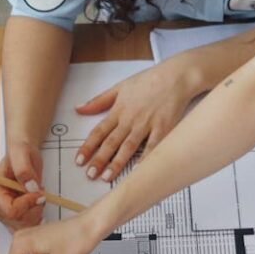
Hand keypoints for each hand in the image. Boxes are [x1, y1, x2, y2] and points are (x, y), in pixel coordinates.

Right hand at [0, 145, 44, 228]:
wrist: (24, 154)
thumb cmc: (21, 152)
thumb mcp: (22, 153)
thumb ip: (24, 169)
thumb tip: (29, 186)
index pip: (11, 211)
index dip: (29, 204)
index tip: (39, 192)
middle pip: (17, 221)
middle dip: (34, 209)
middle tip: (40, 193)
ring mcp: (2, 213)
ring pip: (23, 226)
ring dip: (36, 213)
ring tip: (38, 196)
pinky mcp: (12, 217)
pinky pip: (26, 226)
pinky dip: (36, 218)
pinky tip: (38, 205)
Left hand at [74, 58, 202, 183]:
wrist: (175, 76)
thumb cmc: (149, 81)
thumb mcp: (120, 87)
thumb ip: (99, 101)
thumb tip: (79, 109)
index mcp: (119, 110)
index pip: (99, 131)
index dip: (88, 147)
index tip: (79, 160)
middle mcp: (130, 119)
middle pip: (111, 142)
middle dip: (99, 159)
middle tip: (90, 174)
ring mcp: (147, 124)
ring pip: (129, 147)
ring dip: (117, 163)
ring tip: (107, 177)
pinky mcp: (163, 128)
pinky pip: (152, 146)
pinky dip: (145, 159)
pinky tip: (138, 171)